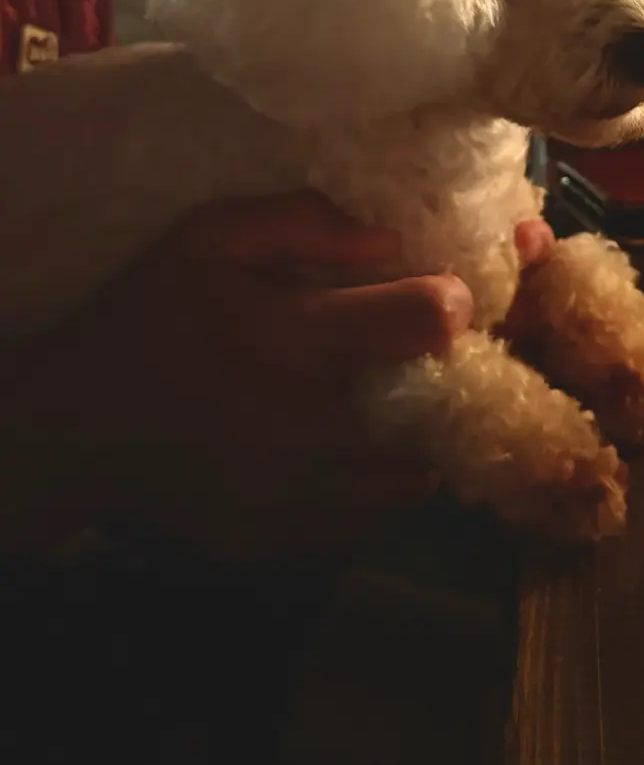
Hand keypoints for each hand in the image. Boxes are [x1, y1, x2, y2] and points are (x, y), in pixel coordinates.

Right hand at [0, 194, 549, 558]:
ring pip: (405, 481)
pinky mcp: (277, 540)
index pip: (427, 321)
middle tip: (410, 365)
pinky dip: (359, 491)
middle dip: (438, 386)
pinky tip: (328, 457)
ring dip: (408, 447)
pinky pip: (355, 519)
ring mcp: (296, 496)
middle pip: (435, 414)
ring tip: (377, 416)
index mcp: (299, 341)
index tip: (439, 299)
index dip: (448, 303)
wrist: (74, 428)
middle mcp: (311, 426)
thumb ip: (303, 224)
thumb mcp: (209, 240)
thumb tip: (391, 241)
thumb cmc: (147, 318)